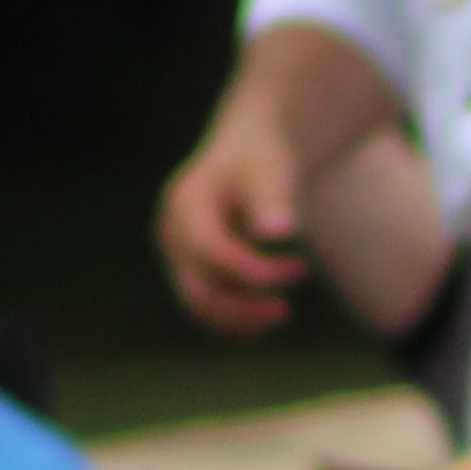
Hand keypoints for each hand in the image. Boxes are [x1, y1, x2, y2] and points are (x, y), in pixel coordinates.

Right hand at [156, 113, 315, 333]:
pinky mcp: (189, 268)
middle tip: (285, 309)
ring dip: (240, 316)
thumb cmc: (261, 159)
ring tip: (282, 311)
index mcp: (184, 204)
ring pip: (199, 303)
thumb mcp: (270, 171)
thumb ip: (272, 199)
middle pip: (197, 286)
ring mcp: (176, 254)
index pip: (210, 250)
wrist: (247, 152)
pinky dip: (235, 316)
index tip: (298, 269)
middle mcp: (172, 233)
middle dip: (241, 304)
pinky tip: (268, 315)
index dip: (249, 269)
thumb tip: (280, 232)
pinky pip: (207, 304)